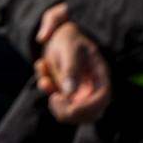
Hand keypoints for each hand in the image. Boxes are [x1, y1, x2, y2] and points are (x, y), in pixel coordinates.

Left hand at [35, 4, 111, 124]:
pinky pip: (57, 98)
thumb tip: (69, 92)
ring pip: (72, 111)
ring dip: (55, 102)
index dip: (85, 107)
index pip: (102, 100)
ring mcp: (79, 89)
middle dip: (68, 111)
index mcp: (100, 75)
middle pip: (88, 114)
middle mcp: (92, 86)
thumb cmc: (68, 36)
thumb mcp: (70, 47)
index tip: (63, 100)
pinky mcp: (66, 87)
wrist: (59, 28)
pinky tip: (41, 66)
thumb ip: (71, 68)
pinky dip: (46, 88)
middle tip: (52, 97)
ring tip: (44, 81)